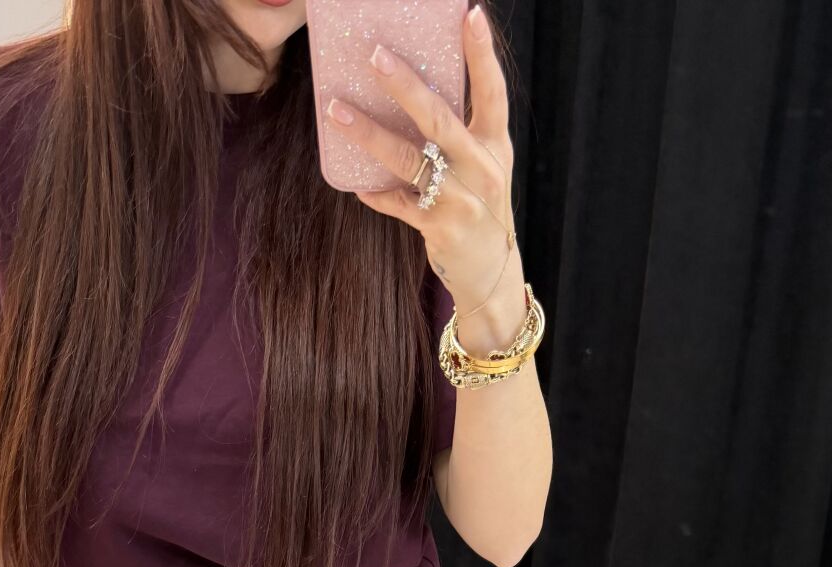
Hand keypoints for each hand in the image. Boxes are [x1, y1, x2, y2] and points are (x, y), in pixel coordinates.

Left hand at [326, 5, 517, 315]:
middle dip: (405, 85)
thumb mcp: (483, 167)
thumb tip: (412, 89)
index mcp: (495, 145)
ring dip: (369, 133)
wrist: (492, 276)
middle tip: (374, 55)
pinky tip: (356, 184)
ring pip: (408, 159)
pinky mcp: (441, 228)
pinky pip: (398, 203)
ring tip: (336, 110)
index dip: (482, 54)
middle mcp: (482, 168)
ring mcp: (461, 200)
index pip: (492, 92)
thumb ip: (460, 133)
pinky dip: (376, 193)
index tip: (470, 14)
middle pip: (439, 118)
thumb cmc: (479, 209)